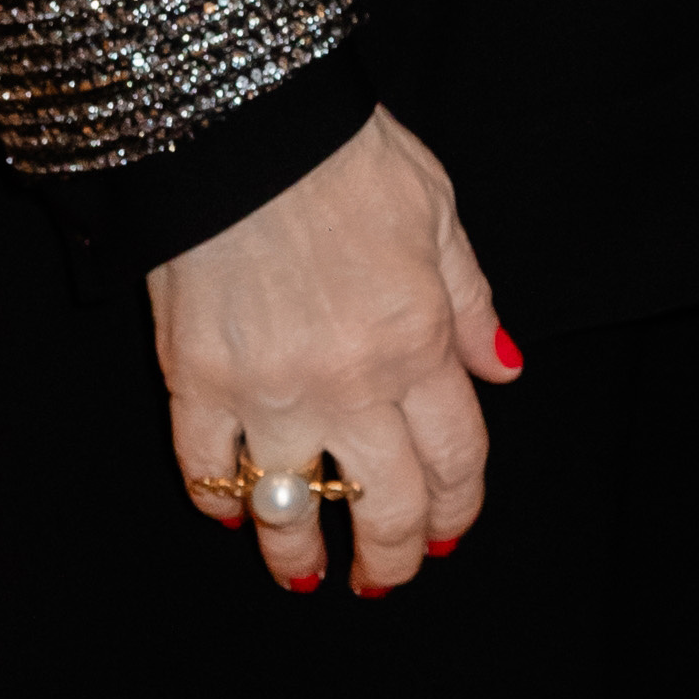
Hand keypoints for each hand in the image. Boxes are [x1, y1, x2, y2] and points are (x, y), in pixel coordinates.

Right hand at [153, 103, 517, 593]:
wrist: (245, 122)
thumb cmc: (346, 155)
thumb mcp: (438, 212)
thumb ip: (471, 302)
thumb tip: (504, 370)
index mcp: (417, 340)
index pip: (456, 459)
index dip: (457, 510)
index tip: (450, 535)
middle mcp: (350, 380)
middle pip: (384, 505)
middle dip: (391, 555)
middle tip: (384, 576)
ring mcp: (268, 387)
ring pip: (290, 507)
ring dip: (299, 554)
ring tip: (306, 574)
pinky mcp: (195, 379)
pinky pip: (206, 465)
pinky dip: (219, 497)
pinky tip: (233, 509)